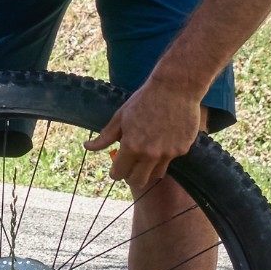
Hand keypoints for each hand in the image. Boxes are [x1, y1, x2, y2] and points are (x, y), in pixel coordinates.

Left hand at [83, 79, 203, 191]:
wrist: (176, 88)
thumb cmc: (144, 100)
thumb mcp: (120, 117)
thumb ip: (105, 137)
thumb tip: (87, 147)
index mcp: (132, 147)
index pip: (119, 174)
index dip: (115, 172)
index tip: (116, 167)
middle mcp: (151, 155)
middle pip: (138, 182)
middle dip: (130, 177)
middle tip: (130, 166)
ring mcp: (169, 154)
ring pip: (156, 175)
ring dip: (148, 170)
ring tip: (146, 155)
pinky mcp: (183, 150)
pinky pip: (170, 160)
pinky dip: (164, 156)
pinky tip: (162, 140)